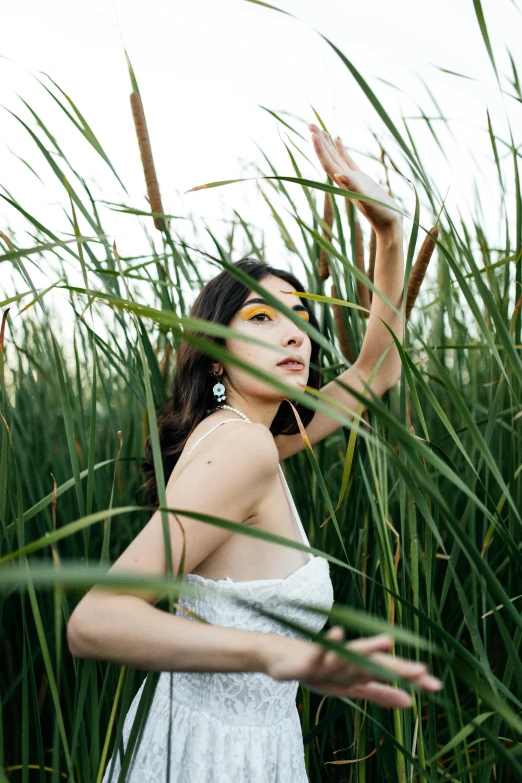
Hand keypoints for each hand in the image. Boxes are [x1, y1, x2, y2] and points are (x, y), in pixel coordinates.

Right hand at [265, 626, 441, 708]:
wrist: (284, 659)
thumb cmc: (321, 672)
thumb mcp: (352, 688)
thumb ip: (380, 694)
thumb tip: (411, 703)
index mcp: (360, 669)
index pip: (390, 673)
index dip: (411, 678)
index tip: (437, 686)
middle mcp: (349, 660)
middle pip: (376, 664)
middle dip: (398, 667)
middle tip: (422, 670)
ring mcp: (330, 657)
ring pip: (351, 655)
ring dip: (367, 648)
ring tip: (388, 640)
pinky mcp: (310, 657)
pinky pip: (320, 651)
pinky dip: (329, 642)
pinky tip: (338, 632)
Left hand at [309, 123, 402, 234]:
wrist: (389, 225)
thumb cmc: (380, 214)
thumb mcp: (367, 200)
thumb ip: (353, 187)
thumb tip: (338, 175)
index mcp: (344, 184)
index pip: (328, 163)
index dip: (319, 149)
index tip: (312, 133)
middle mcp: (345, 180)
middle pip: (328, 158)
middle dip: (318, 142)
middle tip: (309, 124)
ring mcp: (352, 179)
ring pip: (336, 158)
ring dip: (326, 144)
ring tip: (318, 130)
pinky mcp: (361, 179)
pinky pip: (348, 161)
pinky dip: (341, 150)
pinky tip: (337, 140)